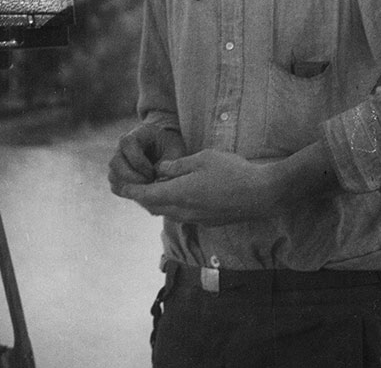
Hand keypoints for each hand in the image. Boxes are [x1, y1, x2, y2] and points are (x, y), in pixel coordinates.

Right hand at [108, 123, 185, 196]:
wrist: (166, 148)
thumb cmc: (171, 146)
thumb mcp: (175, 150)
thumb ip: (169, 164)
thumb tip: (158, 182)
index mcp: (136, 134)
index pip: (128, 147)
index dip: (141, 164)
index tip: (154, 172)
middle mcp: (122, 146)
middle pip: (115, 163)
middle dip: (133, 177)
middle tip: (150, 182)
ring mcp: (117, 161)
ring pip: (113, 176)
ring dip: (129, 186)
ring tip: (148, 188)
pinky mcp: (118, 175)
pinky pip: (115, 186)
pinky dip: (127, 192)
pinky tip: (142, 192)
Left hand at [118, 149, 279, 225]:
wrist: (260, 194)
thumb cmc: (231, 172)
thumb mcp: (201, 159)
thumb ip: (177, 166)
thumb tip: (160, 170)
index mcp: (178, 194)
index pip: (144, 196)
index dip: (131, 190)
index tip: (120, 186)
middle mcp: (182, 211)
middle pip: (153, 206)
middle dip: (142, 196)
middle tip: (136, 184)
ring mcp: (195, 218)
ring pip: (168, 212)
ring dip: (159, 201)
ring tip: (157, 187)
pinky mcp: (207, 221)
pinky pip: (182, 214)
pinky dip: (174, 205)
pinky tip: (182, 194)